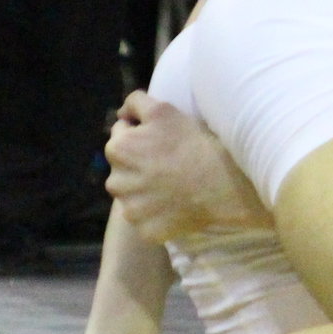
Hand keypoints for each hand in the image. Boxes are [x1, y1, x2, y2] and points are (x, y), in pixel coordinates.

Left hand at [103, 92, 269, 241]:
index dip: (141, 134)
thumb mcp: (163, 109)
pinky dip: (156, 214)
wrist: (217, 184)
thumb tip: (121, 114)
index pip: (121, 135)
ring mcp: (130, 210)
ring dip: (144, 190)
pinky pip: (146, 220)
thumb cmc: (190, 143)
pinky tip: (175, 204)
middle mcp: (115, 182)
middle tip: (166, 163)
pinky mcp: (145, 231)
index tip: (161, 140)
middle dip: (138, 164)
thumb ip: (135, 103)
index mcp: (117, 150)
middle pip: (123, 168)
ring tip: (171, 185)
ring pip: (132, 195)